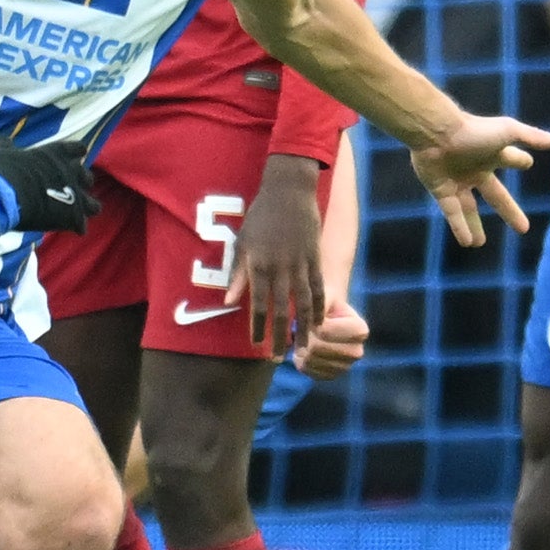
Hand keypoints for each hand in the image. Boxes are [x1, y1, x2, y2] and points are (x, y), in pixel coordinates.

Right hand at [0, 135, 99, 235]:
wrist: (3, 197)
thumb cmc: (0, 172)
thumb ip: (6, 146)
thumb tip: (4, 141)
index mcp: (56, 153)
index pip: (78, 149)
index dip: (75, 154)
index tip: (71, 158)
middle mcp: (70, 172)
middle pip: (88, 177)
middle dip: (80, 184)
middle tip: (68, 189)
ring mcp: (74, 196)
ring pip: (93, 205)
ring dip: (86, 207)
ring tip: (76, 213)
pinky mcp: (72, 217)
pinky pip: (82, 226)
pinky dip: (75, 227)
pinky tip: (66, 229)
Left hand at [224, 152, 324, 353]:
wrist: (289, 190)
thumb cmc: (260, 215)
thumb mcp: (243, 241)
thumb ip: (238, 273)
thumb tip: (229, 302)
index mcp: (259, 264)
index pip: (257, 305)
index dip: (257, 327)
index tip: (255, 346)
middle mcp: (280, 268)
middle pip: (282, 310)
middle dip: (280, 337)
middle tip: (279, 359)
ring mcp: (300, 264)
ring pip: (303, 304)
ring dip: (303, 329)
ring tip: (305, 349)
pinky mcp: (315, 258)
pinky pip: (319, 288)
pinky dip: (320, 308)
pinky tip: (320, 324)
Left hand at [295, 299, 368, 379]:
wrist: (329, 317)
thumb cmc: (325, 303)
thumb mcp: (324, 296)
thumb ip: (317, 304)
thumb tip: (308, 322)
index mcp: (360, 330)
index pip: (324, 331)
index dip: (309, 323)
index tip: (306, 316)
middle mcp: (357, 352)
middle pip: (316, 348)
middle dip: (303, 336)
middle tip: (299, 328)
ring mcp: (346, 367)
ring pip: (310, 360)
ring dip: (299, 348)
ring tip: (301, 337)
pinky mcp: (332, 376)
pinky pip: (308, 371)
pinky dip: (300, 360)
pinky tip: (302, 350)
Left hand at [404, 110, 549, 247]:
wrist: (436, 133)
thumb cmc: (474, 131)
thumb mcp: (509, 133)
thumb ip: (534, 138)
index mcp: (492, 155)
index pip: (511, 159)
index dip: (519, 161)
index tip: (526, 164)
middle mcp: (475, 169)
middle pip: (496, 195)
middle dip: (508, 210)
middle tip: (523, 228)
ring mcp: (457, 181)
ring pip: (468, 208)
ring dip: (473, 225)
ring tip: (478, 244)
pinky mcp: (441, 190)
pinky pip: (452, 212)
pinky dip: (459, 226)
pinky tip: (467, 243)